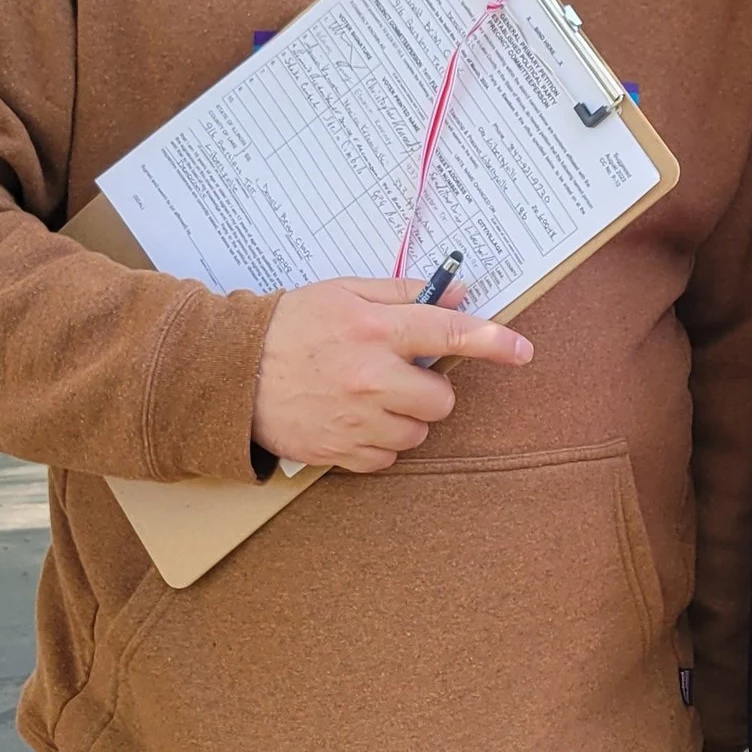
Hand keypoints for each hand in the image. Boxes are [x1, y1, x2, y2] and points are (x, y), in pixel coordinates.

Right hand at [252, 277, 531, 473]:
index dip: (493, 341)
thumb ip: (403, 293)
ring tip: (370, 398)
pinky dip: (380, 444)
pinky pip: (388, 459)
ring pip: (417, 433)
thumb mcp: (344, 293)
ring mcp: (355, 420)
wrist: (230, 373)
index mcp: (372, 330)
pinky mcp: (340, 453)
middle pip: (440, 399)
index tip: (521, 350)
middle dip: (429, 389)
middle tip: (401, 375)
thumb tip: (459, 292)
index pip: (448, 333)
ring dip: (405, 419)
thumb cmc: (289, 326)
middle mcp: (369, 378)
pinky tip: (355, 421)